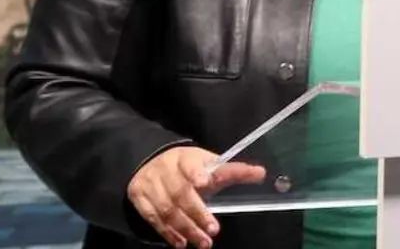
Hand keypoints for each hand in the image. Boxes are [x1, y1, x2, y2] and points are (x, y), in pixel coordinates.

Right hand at [127, 145, 265, 247]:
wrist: (150, 163)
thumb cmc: (187, 167)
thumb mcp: (207, 164)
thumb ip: (232, 171)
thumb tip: (261, 173)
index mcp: (184, 158)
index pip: (190, 164)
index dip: (196, 173)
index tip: (205, 182)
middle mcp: (165, 169)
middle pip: (180, 192)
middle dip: (197, 212)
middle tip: (213, 229)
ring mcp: (150, 184)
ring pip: (167, 209)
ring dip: (186, 228)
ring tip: (203, 242)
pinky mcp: (138, 197)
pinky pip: (153, 218)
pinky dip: (167, 232)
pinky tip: (181, 243)